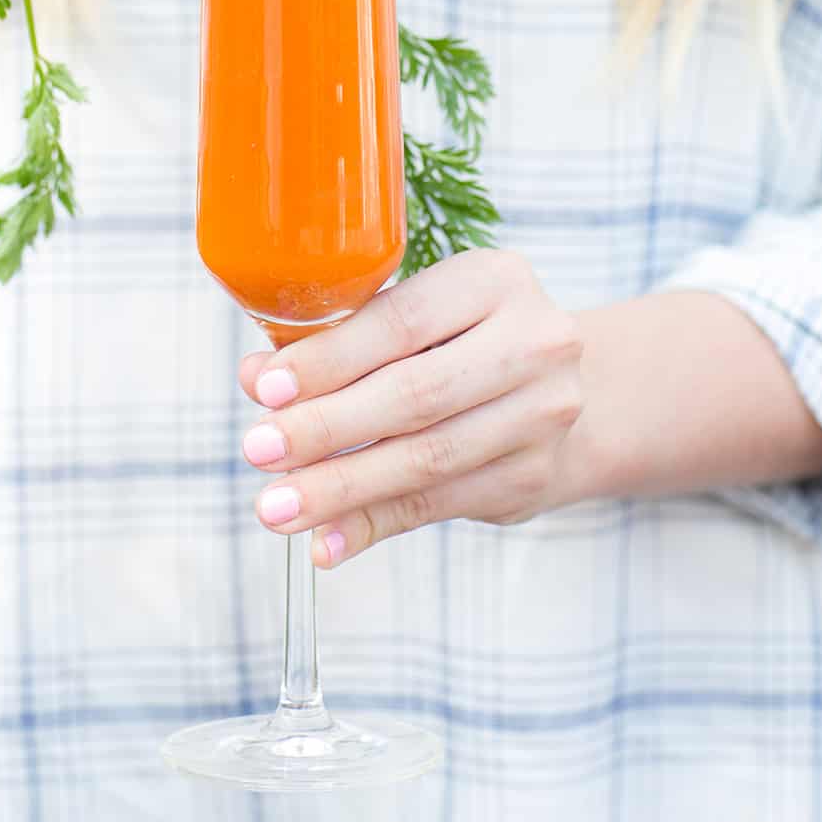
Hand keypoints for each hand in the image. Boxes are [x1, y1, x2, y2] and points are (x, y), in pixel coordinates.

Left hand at [237, 252, 583, 567]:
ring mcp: (542, 414)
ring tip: (277, 506)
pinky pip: (439, 506)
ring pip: (428, 459)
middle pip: (417, 394)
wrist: (564, 387)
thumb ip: (339, 342)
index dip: (331, 358)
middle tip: (258, 450)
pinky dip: (374, 524)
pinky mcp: (534, 476)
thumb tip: (257, 379)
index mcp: (495, 281)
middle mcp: (534, 343)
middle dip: (328, 428)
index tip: (267, 388)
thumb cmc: (461, 338)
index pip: (403, 322)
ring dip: (342, 488)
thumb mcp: (414, 317)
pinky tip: (325, 541)